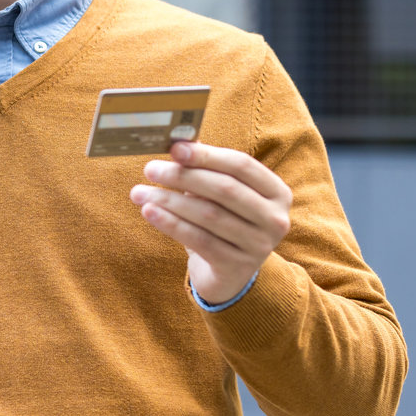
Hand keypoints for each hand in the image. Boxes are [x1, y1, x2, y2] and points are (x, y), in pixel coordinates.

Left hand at [129, 140, 291, 305]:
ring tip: (139, 192)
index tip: (174, 149)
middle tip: (150, 169)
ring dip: (169, 200)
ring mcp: (259, 245)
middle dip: (183, 176)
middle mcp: (275, 219)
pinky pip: (199, 240)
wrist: (229, 273)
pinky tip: (149, 212)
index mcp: (276, 192)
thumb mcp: (222, 193)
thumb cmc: (223, 221)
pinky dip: (171, 223)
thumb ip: (206, 166)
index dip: (206, 155)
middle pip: (224, 189)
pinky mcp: (237, 267)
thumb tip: (178, 141)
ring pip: (208, 215)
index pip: (241, 165)